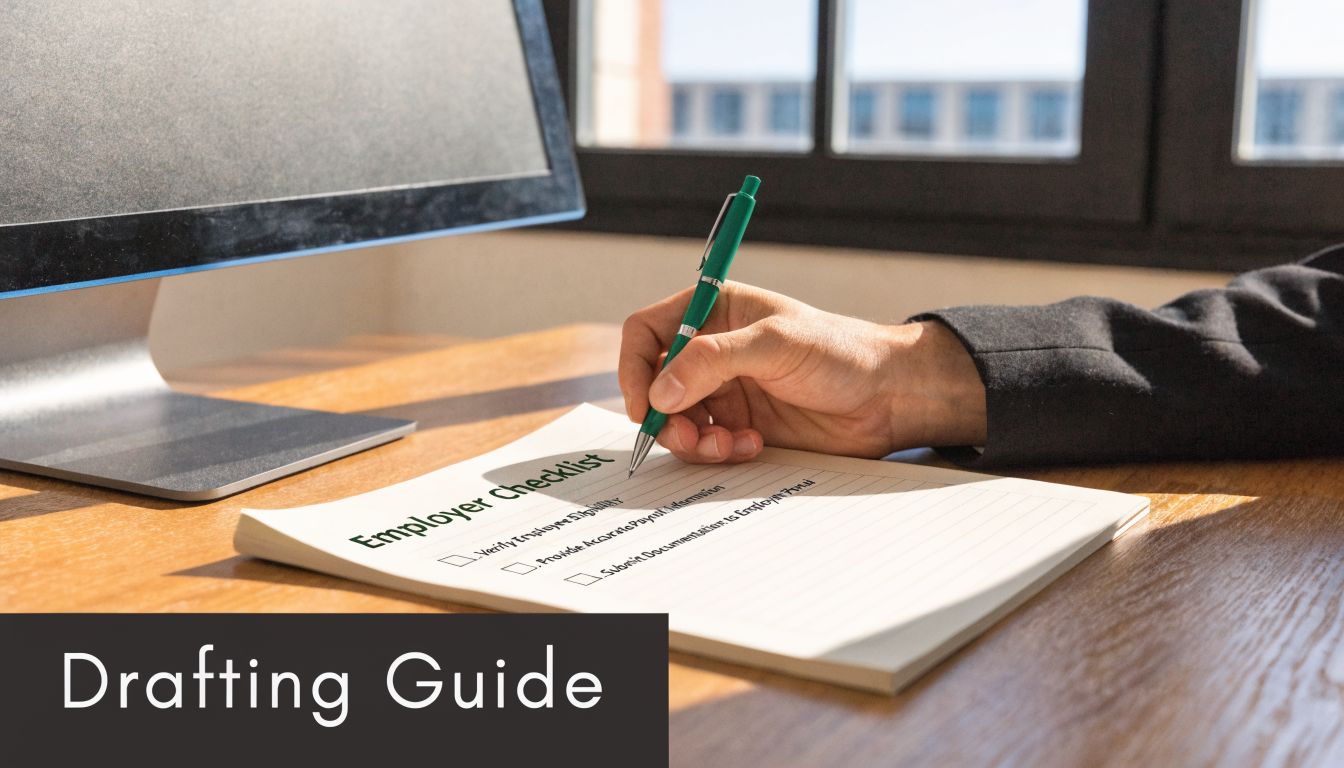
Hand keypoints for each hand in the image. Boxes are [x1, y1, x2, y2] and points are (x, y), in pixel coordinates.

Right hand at [619, 282, 987, 463]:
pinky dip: (719, 452)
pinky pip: (707, 446)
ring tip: (724, 445)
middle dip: (664, 416)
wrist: (888, 397)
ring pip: (677, 422)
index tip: (643, 402)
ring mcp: (726, 392)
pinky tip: (752, 446)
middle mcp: (713, 352)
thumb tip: (659, 392)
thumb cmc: (840, 352)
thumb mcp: (774, 344)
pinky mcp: (742, 427)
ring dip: (691, 441)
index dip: (634, 366)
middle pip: (655, 385)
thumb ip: (712, 362)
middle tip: (686, 437)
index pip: (647, 332)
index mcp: (714, 313)